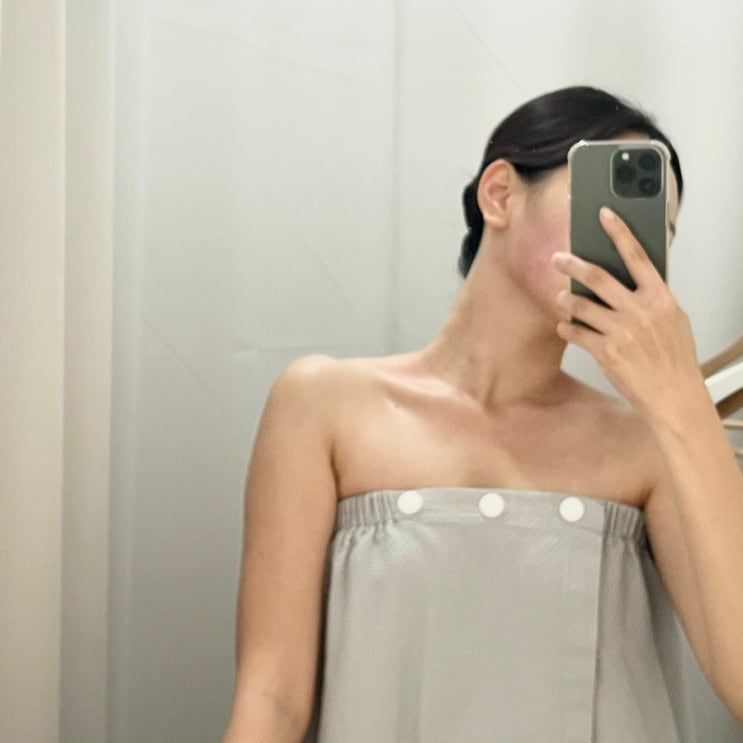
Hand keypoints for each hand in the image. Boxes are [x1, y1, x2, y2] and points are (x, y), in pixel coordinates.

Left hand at [551, 206, 703, 417]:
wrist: (674, 396)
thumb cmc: (674, 359)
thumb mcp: (673, 321)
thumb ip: (652, 298)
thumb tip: (630, 280)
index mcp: (660, 298)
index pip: (637, 256)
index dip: (619, 232)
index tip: (604, 214)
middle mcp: (640, 311)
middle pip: (598, 277)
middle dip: (573, 264)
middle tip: (557, 258)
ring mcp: (621, 331)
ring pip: (580, 305)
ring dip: (565, 299)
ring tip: (560, 297)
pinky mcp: (605, 351)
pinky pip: (575, 332)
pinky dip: (566, 328)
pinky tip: (565, 327)